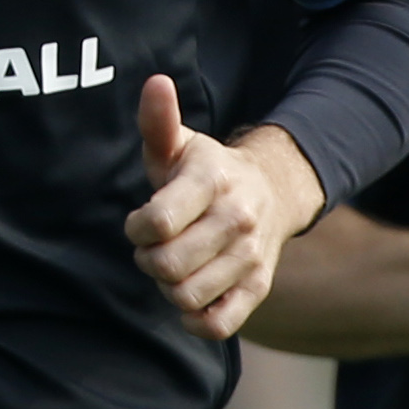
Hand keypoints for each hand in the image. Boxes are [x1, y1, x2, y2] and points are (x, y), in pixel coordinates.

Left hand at [124, 75, 319, 339]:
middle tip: (154, 246)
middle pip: (166, 265)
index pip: (158, 224)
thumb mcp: (181, 143)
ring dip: (167, 287)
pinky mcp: (258, 288)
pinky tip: (190, 296)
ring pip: (186, 297)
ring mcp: (250, 257)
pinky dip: (195, 318)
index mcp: (213, 182)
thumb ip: (158, 120)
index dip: (136, 228)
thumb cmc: (207, 171)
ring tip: (173, 265)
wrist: (272, 192)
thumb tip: (154, 83)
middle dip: (147, 259)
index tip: (140, 222)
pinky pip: (218, 325)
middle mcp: (237, 221)